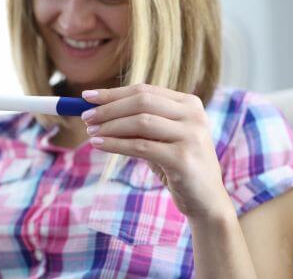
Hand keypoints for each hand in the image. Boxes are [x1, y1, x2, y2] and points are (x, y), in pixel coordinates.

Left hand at [81, 84, 232, 220]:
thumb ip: (139, 123)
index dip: (113, 93)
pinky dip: (116, 144)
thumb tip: (97, 111)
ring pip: (140, 122)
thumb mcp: (160, 139)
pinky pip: (141, 146)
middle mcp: (193, 115)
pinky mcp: (183, 158)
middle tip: (85, 117)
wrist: (206, 202)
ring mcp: (191, 135)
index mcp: (189, 104)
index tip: (87, 97)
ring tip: (90, 132)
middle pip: (142, 101)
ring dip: (110, 126)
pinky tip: (99, 145)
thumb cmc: (177, 167)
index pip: (145, 90)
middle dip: (109, 108)